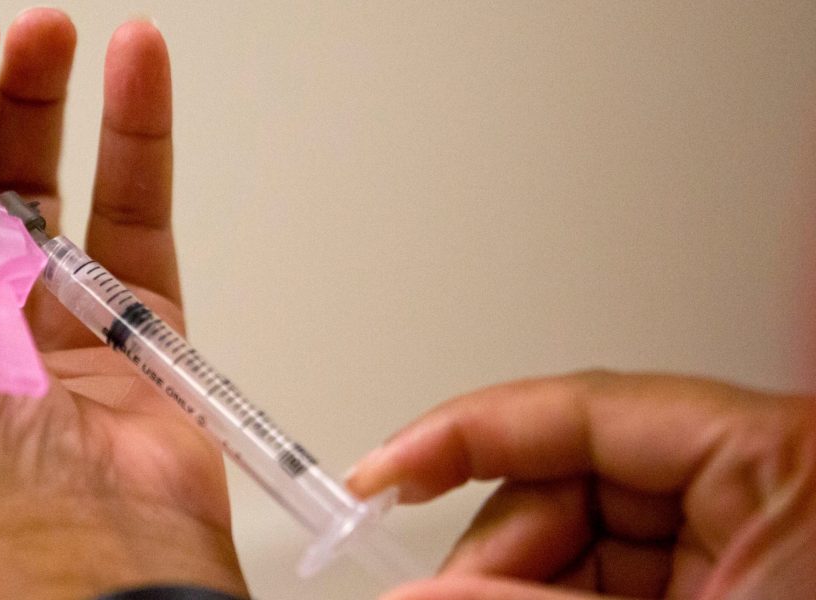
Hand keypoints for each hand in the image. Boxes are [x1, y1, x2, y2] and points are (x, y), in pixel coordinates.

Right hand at [347, 371, 815, 598]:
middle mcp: (755, 488)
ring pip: (580, 542)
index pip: (584, 408)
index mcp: (776, 457)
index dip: (466, 432)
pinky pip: (609, 585)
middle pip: (571, 480)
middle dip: (497, 547)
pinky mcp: (727, 591)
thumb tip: (423, 599)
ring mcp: (739, 546)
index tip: (385, 474)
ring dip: (519, 585)